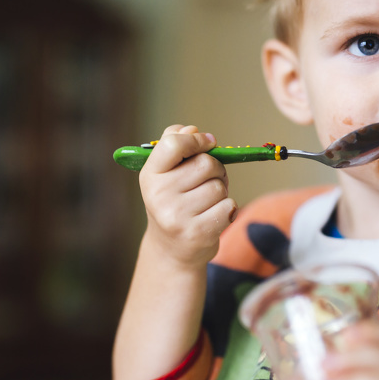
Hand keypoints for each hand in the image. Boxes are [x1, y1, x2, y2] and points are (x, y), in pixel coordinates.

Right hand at [139, 124, 237, 267]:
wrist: (172, 251)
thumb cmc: (173, 204)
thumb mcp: (165, 174)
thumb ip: (175, 146)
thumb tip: (192, 129)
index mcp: (149, 176)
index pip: (174, 144)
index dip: (197, 139)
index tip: (208, 143)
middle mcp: (159, 196)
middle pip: (206, 164)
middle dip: (216, 169)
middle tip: (208, 180)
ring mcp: (177, 217)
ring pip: (220, 187)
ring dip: (221, 191)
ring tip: (207, 202)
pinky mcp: (198, 233)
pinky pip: (229, 206)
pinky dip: (227, 209)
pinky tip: (213, 216)